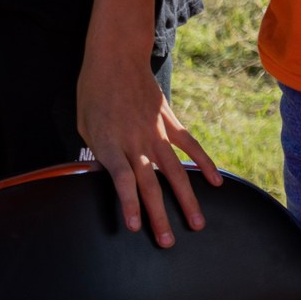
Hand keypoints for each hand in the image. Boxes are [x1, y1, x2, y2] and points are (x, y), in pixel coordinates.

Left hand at [76, 36, 219, 248]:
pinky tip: (216, 183)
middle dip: (159, 215)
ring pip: (174, 171)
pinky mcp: (169, 121)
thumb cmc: (93, 92)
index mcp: (109, 143)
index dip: (129, 204)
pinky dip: (204, 163)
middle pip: (149, 184)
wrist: (115, 57)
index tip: (135, 226)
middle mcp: (135, 141)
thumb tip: (107, 177)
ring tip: (197, 224)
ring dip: (186, 199)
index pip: (122, 180)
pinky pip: (190, 146)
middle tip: (167, 242)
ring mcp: (155, 132)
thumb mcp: (84, 124)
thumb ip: (98, 153)